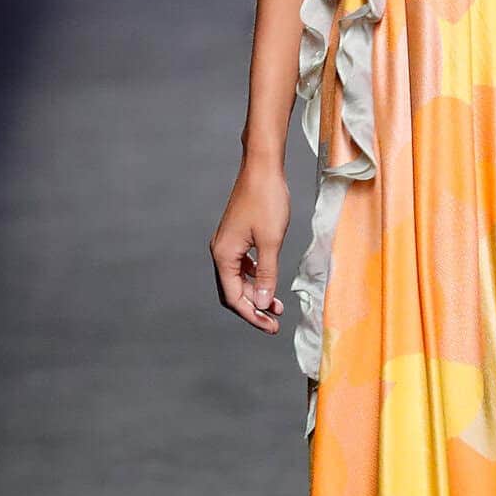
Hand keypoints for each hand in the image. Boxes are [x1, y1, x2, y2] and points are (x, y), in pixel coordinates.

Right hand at [211, 158, 290, 331]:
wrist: (262, 169)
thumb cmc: (267, 200)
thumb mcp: (271, 242)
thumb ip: (266, 275)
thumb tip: (261, 303)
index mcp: (224, 254)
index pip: (233, 296)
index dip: (252, 315)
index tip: (271, 327)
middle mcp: (220, 251)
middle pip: (232, 291)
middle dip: (252, 308)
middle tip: (274, 322)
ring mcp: (227, 243)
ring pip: (237, 279)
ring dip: (255, 294)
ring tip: (275, 306)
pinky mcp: (236, 236)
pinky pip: (242, 266)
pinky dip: (254, 278)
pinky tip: (267, 283)